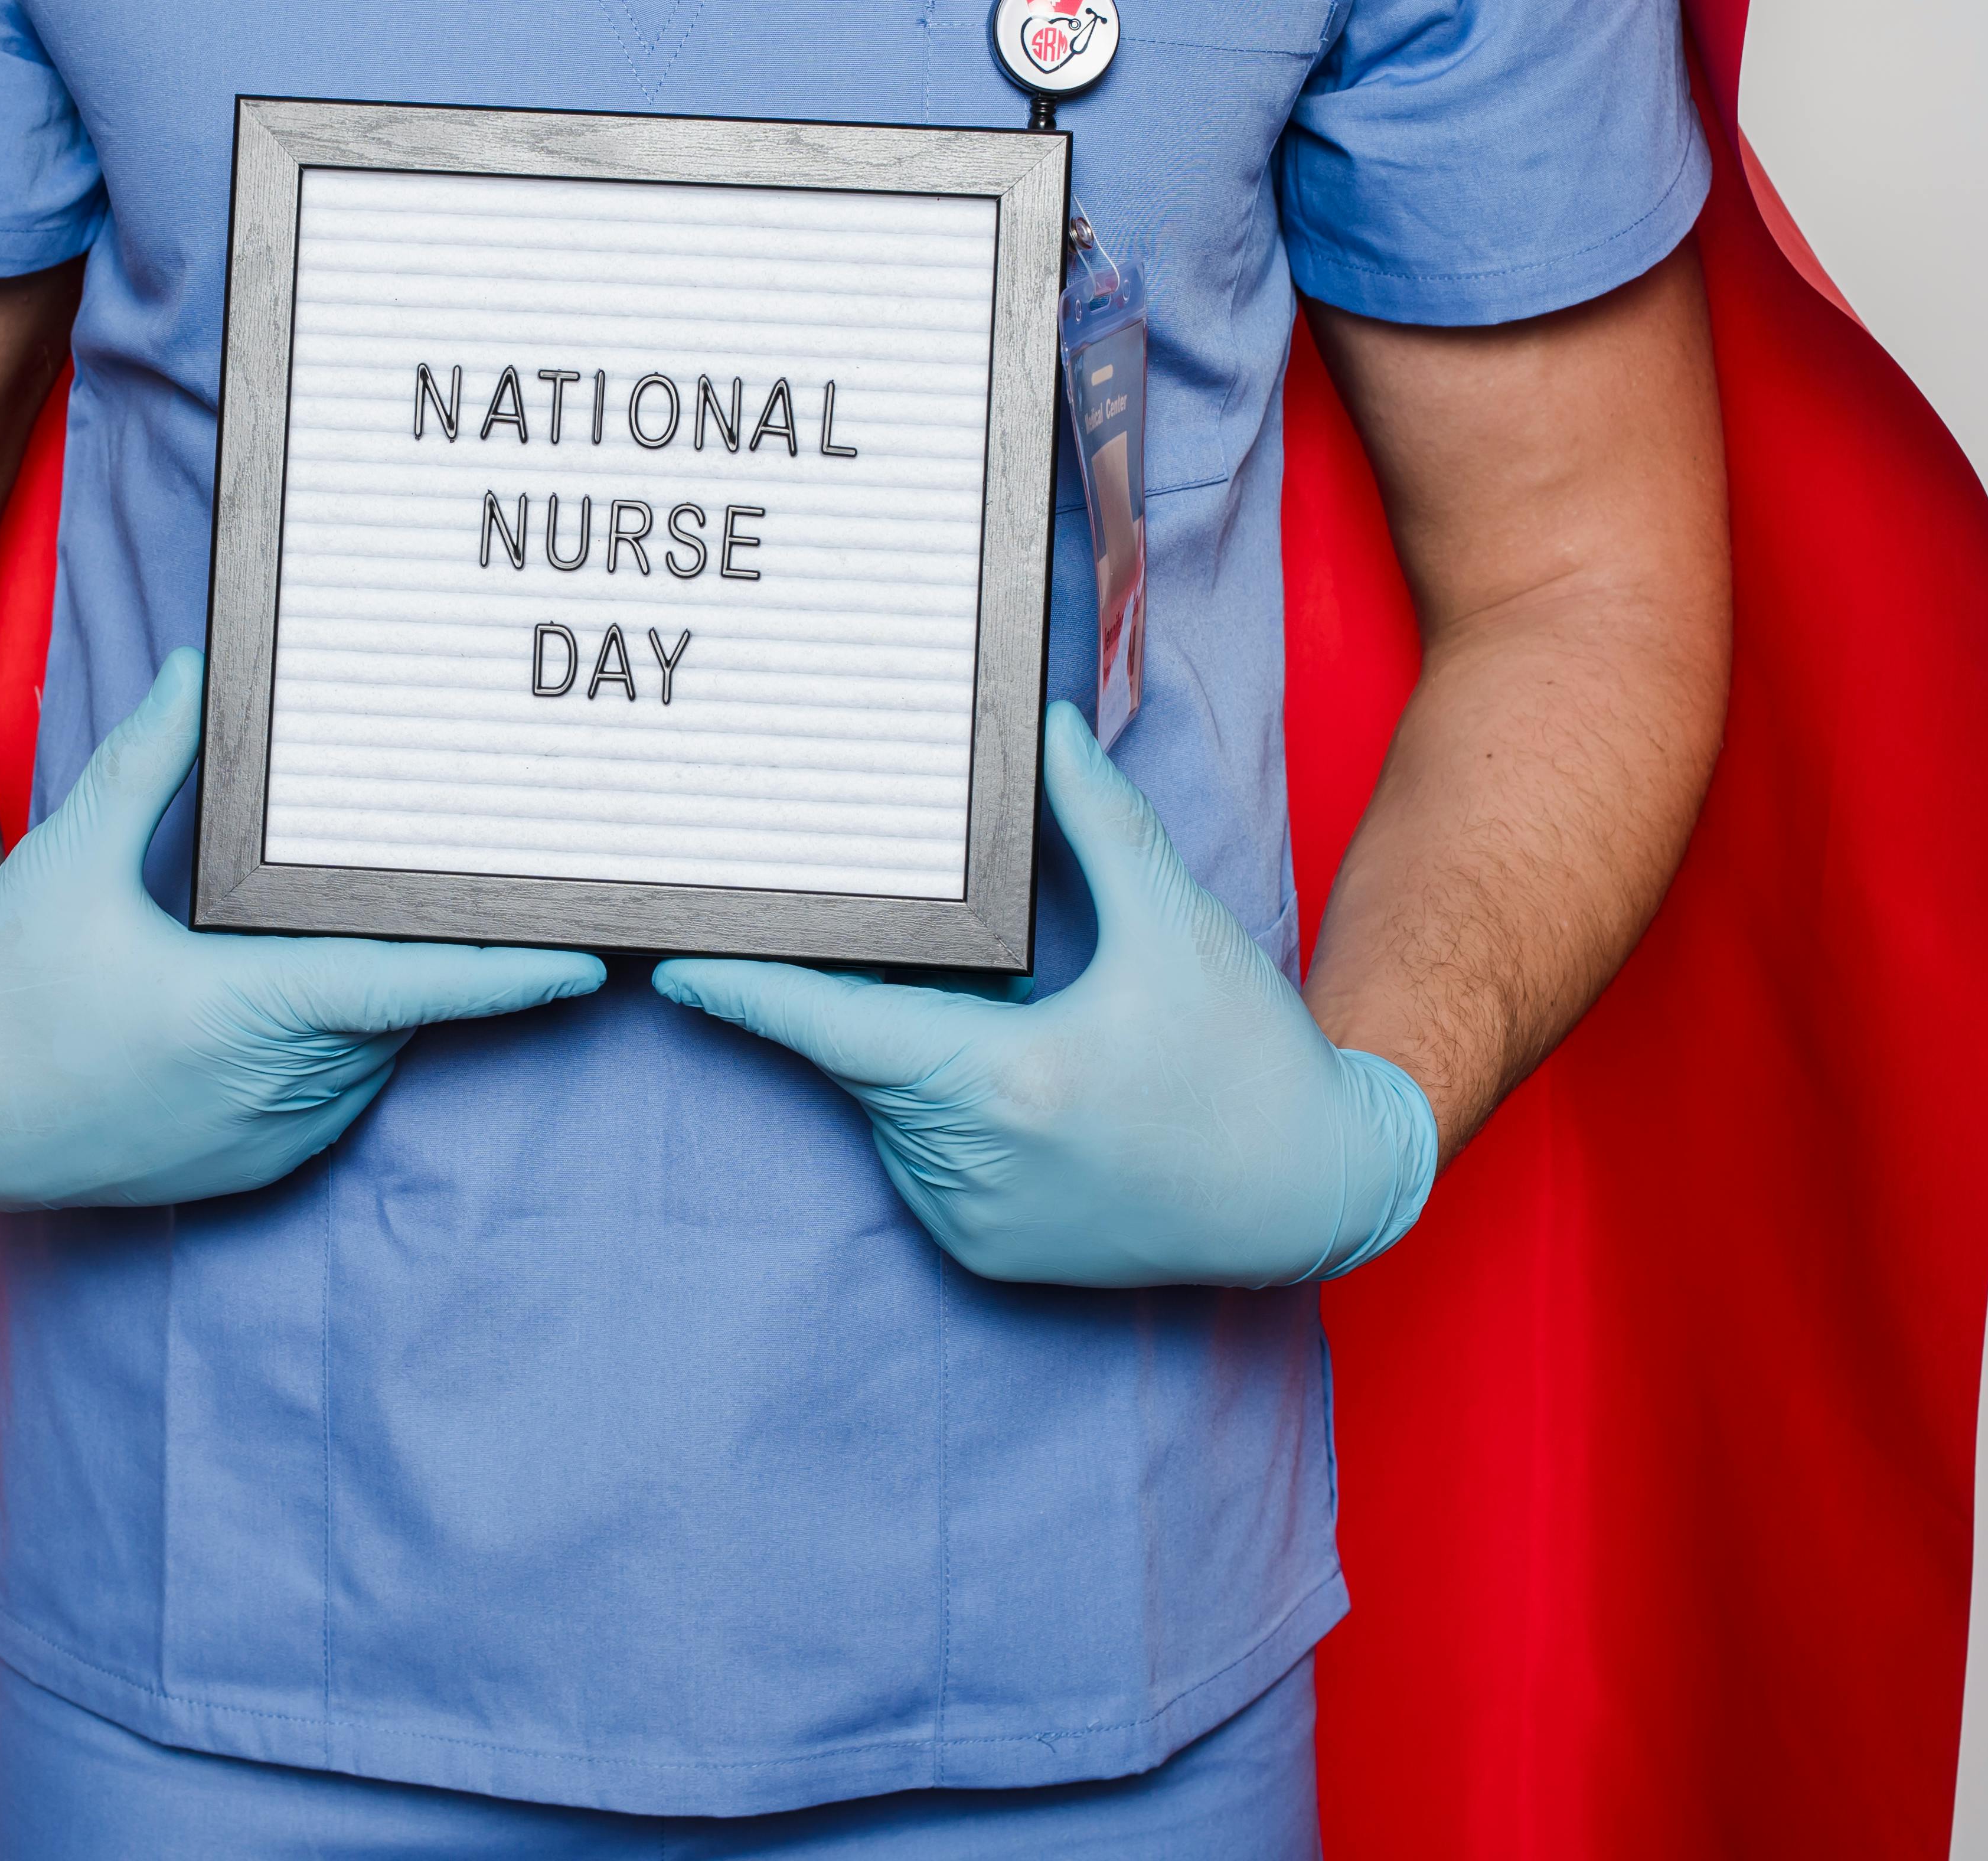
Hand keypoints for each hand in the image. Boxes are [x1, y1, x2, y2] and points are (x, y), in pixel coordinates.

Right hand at [0, 651, 606, 1209]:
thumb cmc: (1, 990)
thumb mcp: (71, 860)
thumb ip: (149, 763)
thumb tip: (199, 671)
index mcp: (239, 1013)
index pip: (410, 986)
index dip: (508, 972)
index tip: (588, 959)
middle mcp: (273, 1086)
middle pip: (398, 1003)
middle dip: (433, 944)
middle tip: (482, 879)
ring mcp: (272, 1135)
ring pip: (374, 1043)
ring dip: (378, 987)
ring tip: (352, 921)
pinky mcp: (262, 1165)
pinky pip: (339, 1085)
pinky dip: (341, 1034)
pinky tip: (295, 984)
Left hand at [653, 702, 1437, 1287]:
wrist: (1314, 1188)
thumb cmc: (1246, 1057)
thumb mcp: (1173, 925)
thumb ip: (1097, 824)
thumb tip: (1046, 730)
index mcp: (1004, 1080)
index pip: (835, 1025)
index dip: (749, 995)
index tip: (673, 972)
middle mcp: (972, 1165)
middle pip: (866, 1057)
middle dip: (876, 1000)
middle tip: (957, 970)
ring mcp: (974, 1222)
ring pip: (892, 1109)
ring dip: (921, 1059)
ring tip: (1033, 1036)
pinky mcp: (986, 1257)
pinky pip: (924, 1162)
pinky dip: (947, 1116)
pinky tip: (1033, 1095)